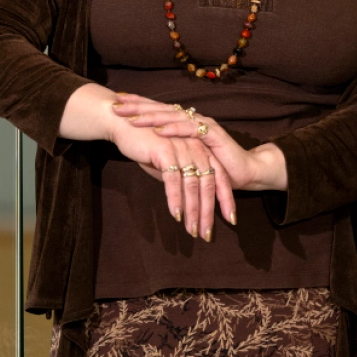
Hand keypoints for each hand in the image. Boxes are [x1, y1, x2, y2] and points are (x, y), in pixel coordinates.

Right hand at [107, 112, 234, 241]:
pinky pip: (173, 180)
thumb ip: (180, 176)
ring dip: (193, 210)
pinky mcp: (166, 151)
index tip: (230, 219)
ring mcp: (182, 148)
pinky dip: (175, 199)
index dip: (225, 199)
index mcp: (201, 149)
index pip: (218, 177)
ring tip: (192, 231)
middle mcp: (196, 147)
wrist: (126, 123)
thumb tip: (185, 199)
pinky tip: (176, 215)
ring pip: (193, 184)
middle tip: (208, 234)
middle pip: (208, 184)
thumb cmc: (147, 143)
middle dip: (209, 211)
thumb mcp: (168, 161)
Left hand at [111, 93, 287, 191]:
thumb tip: (141, 157)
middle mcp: (193, 120)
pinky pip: (191, 130)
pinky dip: (174, 130)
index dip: (138, 106)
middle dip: (138, 106)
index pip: (158, 111)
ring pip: (174, 117)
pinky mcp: (214, 134)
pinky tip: (159, 130)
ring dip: (152, 117)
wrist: (244, 173)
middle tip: (116, 104)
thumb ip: (165, 157)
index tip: (116, 102)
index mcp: (185, 124)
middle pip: (162, 109)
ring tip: (132, 117)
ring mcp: (203, 125)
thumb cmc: (214, 170)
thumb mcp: (184, 163)